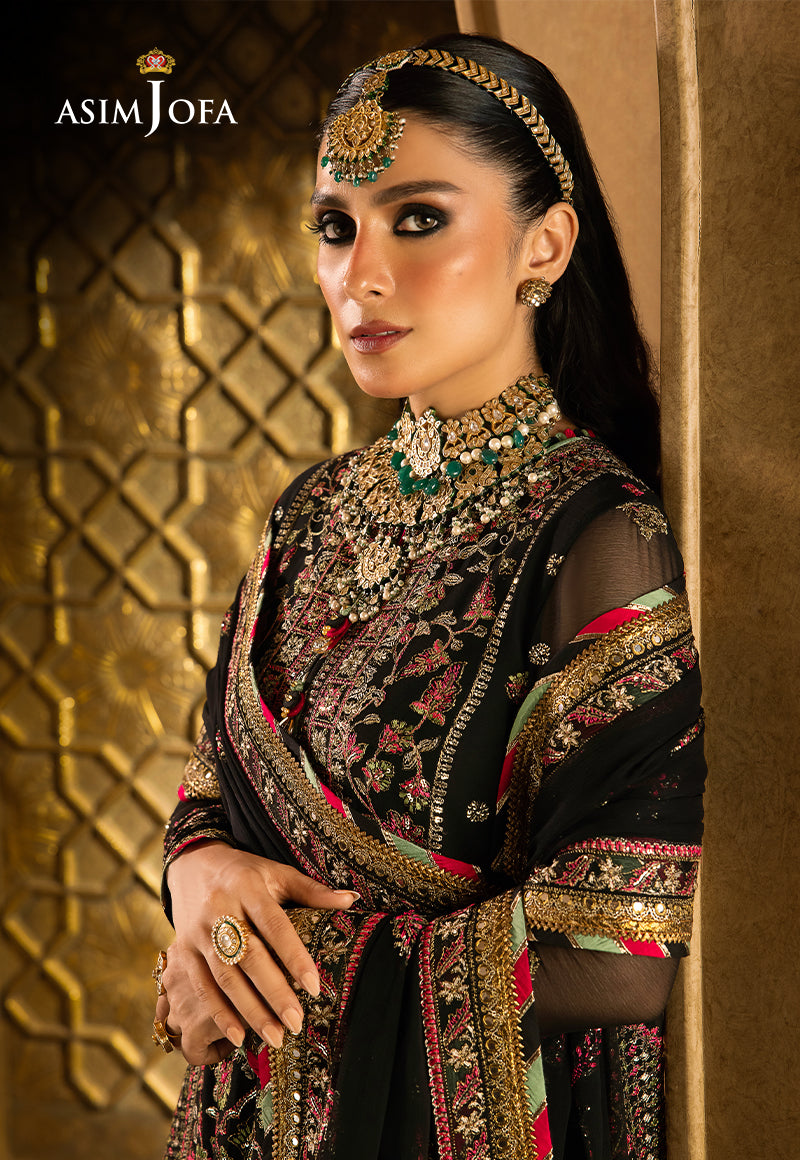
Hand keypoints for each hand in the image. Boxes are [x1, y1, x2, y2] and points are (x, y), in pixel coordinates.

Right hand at [161, 841, 357, 1059]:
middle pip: (249, 956)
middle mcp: (220, 909)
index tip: (314, 987)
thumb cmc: (246, 873)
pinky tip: (238, 1037)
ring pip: (225, 976)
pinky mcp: (182, 951)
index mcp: (248, 888)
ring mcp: (198, 932)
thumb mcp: (277, 874)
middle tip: (297, 1023)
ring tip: (275, 1037)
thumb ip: (312, 891)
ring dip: (249, 1011)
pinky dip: (219, 1013)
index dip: (294, 957)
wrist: (194, 866)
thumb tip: (351, 900)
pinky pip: (201, 987)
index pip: (274, 926)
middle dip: (274, 993)